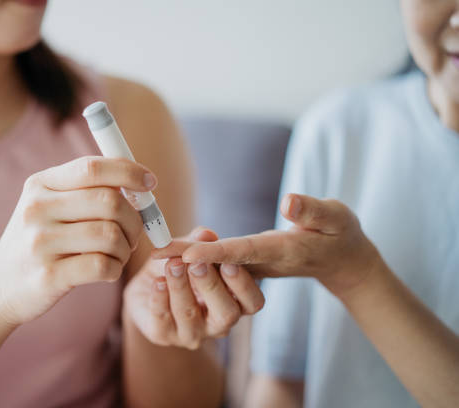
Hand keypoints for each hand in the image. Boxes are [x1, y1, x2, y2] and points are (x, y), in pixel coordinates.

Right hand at [0, 156, 155, 325]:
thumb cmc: (38, 242)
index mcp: (40, 184)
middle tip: (134, 233)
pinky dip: (116, 268)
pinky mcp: (48, 276)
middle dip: (134, 219)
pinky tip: (108, 270)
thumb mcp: (49, 206)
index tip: (150, 182)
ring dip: (126, 247)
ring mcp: (40, 243)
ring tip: (119, 254)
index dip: (129, 172)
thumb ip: (86, 190)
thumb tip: (138, 183)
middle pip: (109, 201)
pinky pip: (103, 266)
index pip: (93, 167)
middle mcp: (37, 209)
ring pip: (111, 235)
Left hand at [125, 227, 264, 349]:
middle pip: (226, 314)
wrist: (146, 285)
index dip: (242, 284)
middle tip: (198, 263)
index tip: (227, 262)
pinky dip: (160, 297)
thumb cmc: (178, 268)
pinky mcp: (164, 335)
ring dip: (181, 286)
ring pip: (190, 314)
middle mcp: (218, 323)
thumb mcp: (189, 251)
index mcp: (235, 303)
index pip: (252, 302)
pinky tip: (157, 281)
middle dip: (211, 286)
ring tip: (172, 264)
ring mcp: (192, 333)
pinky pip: (162, 318)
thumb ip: (199, 242)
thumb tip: (205, 234)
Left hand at [153, 194, 382, 297]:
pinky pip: (222, 266)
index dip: (215, 254)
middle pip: (222, 263)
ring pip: (218, 267)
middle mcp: (265, 263)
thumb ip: (313, 210)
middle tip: (156, 256)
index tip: (187, 255)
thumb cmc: (341, 234)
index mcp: (283, 251)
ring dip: (188, 262)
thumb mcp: (336, 217)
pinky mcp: (252, 265)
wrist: (342, 262)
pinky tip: (175, 256)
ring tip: (155, 255)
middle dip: (189, 260)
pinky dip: (199, 261)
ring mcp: (257, 267)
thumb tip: (288, 201)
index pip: (245, 252)